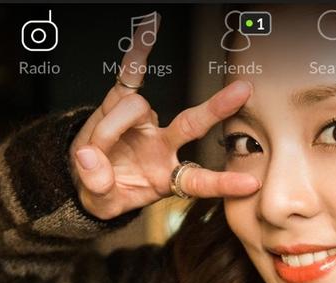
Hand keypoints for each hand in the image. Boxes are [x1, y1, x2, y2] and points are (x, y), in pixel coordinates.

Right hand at [68, 13, 260, 219]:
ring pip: (137, 109)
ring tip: (93, 151)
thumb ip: (99, 188)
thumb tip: (90, 158)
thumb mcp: (100, 203)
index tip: (251, 183)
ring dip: (110, 128)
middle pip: (193, 125)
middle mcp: (163, 146)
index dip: (223, 184)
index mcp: (166, 178)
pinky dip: (137, 53)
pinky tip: (149, 28)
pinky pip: (131, 74)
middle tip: (243, 92)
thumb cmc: (102, 191)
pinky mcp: (123, 102)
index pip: (199, 181)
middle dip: (216, 108)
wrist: (84, 173)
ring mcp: (146, 122)